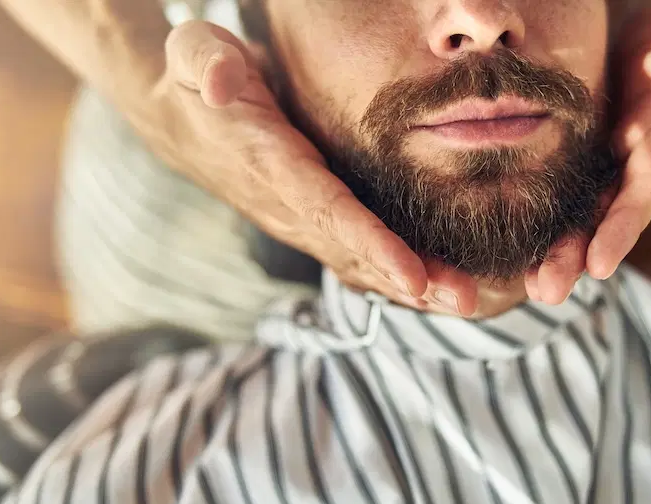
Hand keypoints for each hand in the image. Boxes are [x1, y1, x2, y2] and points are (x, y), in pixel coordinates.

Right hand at [145, 21, 480, 314]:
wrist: (183, 120)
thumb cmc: (197, 78)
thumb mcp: (192, 55)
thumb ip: (204, 62)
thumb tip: (217, 80)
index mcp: (269, 164)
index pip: (326, 210)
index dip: (370, 243)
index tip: (413, 277)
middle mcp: (288, 205)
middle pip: (356, 251)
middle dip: (410, 278)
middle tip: (467, 301)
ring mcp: (301, 219)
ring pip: (361, 261)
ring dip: (415, 285)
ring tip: (468, 301)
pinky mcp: (313, 220)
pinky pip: (358, 254)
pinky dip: (397, 274)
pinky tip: (439, 289)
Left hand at [525, 0, 650, 303]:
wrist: (638, 15)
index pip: (645, 184)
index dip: (624, 225)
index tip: (599, 265)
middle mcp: (634, 154)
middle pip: (609, 214)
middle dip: (581, 255)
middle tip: (548, 293)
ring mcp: (605, 156)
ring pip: (583, 212)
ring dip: (560, 253)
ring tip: (531, 289)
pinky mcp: (577, 152)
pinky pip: (559, 192)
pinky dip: (544, 223)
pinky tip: (516, 253)